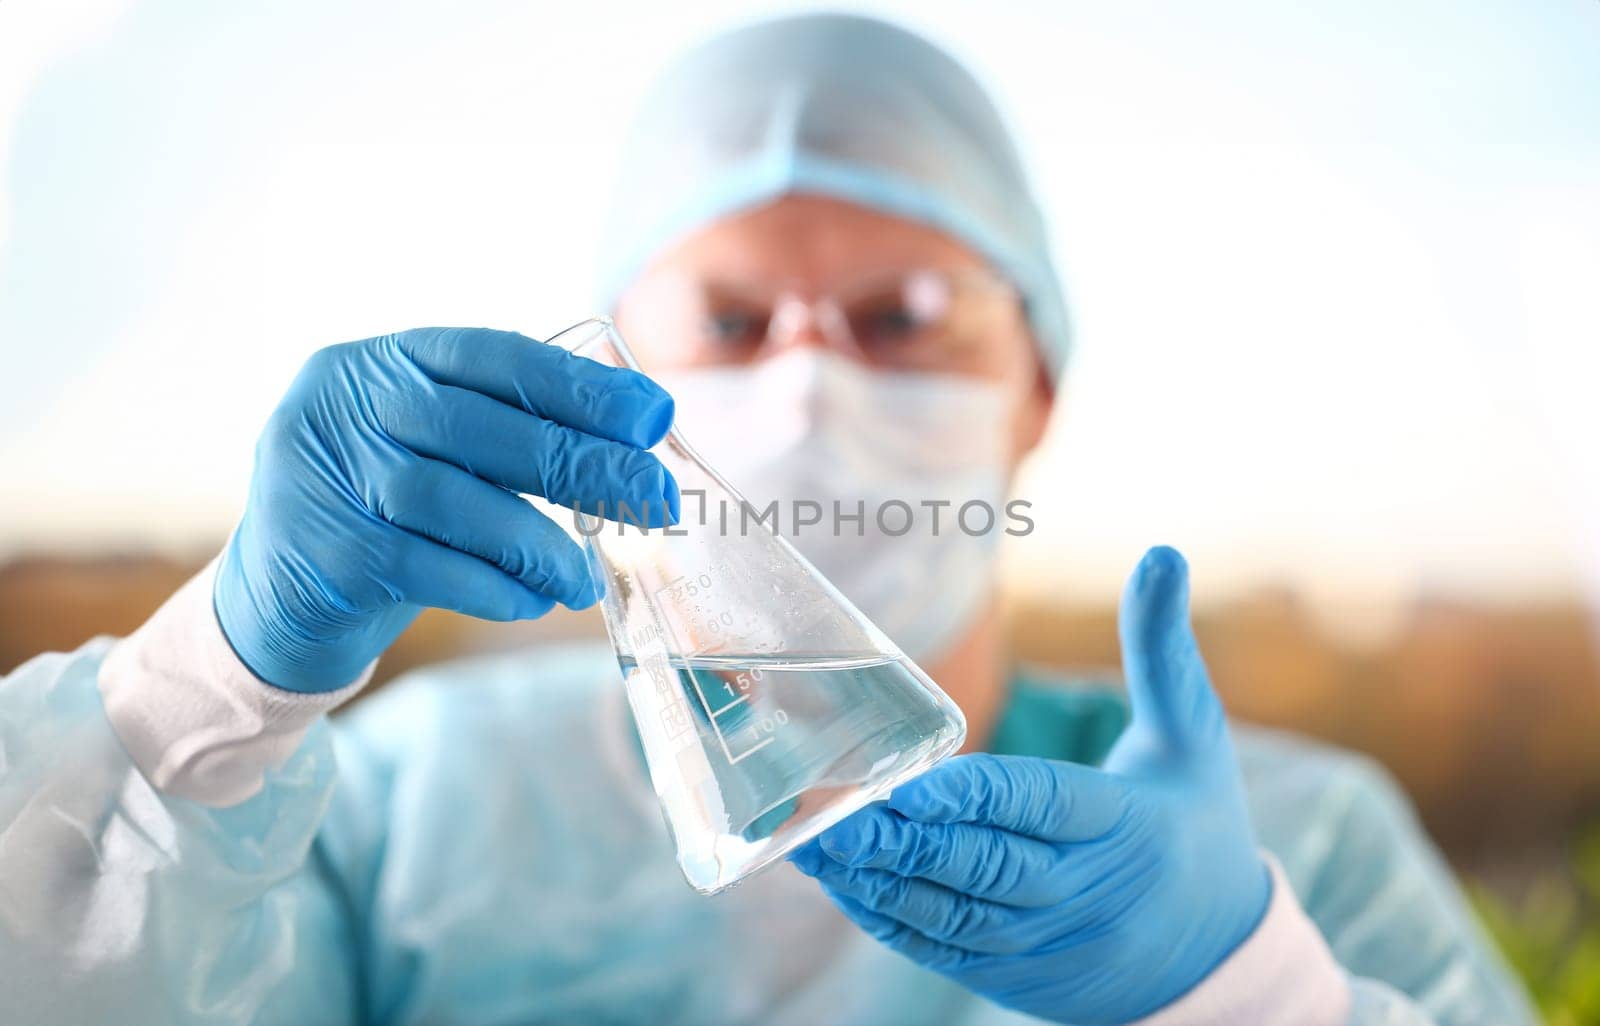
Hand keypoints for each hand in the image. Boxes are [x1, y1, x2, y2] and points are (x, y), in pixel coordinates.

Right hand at [214, 327, 676, 692]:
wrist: (273, 599)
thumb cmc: (385, 514)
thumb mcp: (435, 452)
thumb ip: (509, 434)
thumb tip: (635, 439)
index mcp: (383, 360)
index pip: (496, 357)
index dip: (581, 387)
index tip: (654, 417)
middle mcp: (346, 403)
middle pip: (485, 429)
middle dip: (585, 465)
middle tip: (654, 500)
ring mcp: (325, 473)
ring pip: (457, 501)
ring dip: (539, 545)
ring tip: (583, 578)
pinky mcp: (322, 549)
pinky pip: (429, 568)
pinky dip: (494, 587)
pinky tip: (531, 600)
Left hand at [790, 546, 1269, 1024]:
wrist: (1215, 953)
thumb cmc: (1194, 820)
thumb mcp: (1192, 733)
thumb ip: (1161, 646)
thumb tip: (1162, 553)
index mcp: (1125, 826)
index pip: (1041, 805)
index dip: (976, 797)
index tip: (913, 784)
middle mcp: (1080, 889)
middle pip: (983, 864)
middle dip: (907, 843)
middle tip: (836, 817)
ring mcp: (1044, 939)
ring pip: (953, 912)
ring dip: (882, 883)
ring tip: (817, 847)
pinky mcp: (1011, 972)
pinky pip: (942, 948)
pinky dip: (890, 918)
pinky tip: (842, 883)